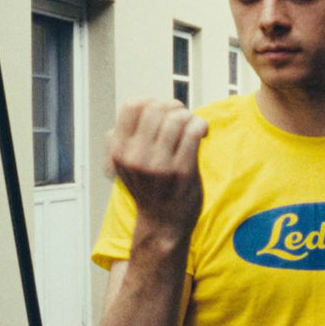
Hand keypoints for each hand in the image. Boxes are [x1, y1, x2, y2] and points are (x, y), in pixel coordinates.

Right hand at [108, 99, 207, 235]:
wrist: (163, 223)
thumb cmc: (149, 188)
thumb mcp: (124, 164)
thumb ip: (126, 136)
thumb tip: (142, 105)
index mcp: (120, 150)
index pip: (132, 106)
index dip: (151, 102)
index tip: (161, 113)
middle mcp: (136, 156)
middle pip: (157, 108)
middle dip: (174, 107)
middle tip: (182, 119)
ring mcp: (160, 164)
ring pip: (178, 117)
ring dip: (190, 117)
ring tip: (193, 127)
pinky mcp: (183, 170)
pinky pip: (194, 131)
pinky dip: (202, 125)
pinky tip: (204, 133)